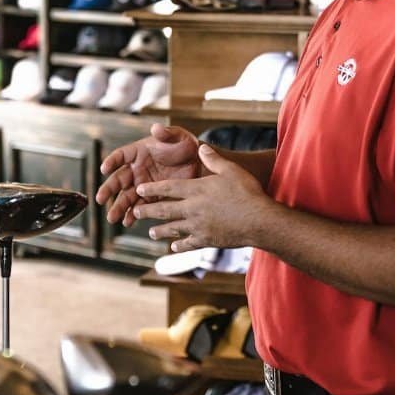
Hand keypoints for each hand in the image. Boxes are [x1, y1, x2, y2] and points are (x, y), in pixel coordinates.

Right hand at [96, 123, 202, 226]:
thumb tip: (156, 127)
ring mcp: (143, 184)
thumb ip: (166, 133)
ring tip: (112, 218)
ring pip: (126, 197)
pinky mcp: (152, 197)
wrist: (200, 164)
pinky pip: (140, 207)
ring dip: (119, 207)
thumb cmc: (186, 146)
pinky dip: (133, 215)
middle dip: (108, 190)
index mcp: (138, 152)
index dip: (111, 161)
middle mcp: (136, 169)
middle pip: (118, 180)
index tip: (104, 169)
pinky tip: (128, 222)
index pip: (120, 155)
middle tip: (100, 199)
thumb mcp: (178, 136)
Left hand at [133, 144, 273, 251]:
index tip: (139, 190)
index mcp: (197, 190)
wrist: (259, 220)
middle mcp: (193, 209)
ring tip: (151, 232)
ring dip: (160, 230)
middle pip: (165, 210)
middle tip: (135, 212)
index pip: (168, 188)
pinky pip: (188, 244)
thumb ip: (213, 159)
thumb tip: (201, 147)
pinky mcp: (207, 240)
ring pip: (173, 229)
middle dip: (148, 211)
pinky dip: (180, 245)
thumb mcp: (231, 170)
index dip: (152, 189)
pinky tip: (173, 247)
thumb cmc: (248, 192)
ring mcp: (199, 226)